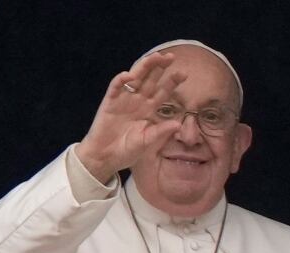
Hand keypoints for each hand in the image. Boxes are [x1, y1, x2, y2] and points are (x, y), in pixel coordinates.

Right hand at [76, 52, 186, 183]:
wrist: (105, 157)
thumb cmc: (126, 151)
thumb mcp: (147, 142)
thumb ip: (160, 132)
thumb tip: (178, 124)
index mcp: (148, 109)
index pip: (162, 92)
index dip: (172, 82)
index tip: (184, 74)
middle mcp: (137, 101)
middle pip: (150, 80)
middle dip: (160, 67)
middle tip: (171, 57)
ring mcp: (123, 100)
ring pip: (135, 78)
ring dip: (143, 67)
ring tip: (154, 58)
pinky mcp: (110, 102)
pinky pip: (115, 88)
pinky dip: (120, 81)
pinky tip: (128, 75)